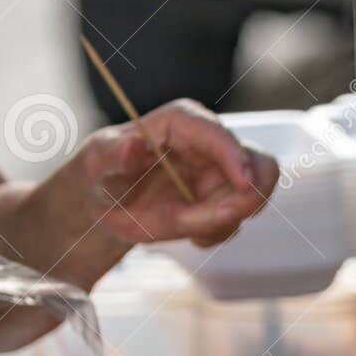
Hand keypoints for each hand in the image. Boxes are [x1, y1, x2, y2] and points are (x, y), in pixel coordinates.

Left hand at [76, 100, 279, 247]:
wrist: (107, 201)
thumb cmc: (102, 171)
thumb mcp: (99, 160)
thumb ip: (115, 154)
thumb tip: (131, 145)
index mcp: (183, 122)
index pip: (220, 136)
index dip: (237, 159)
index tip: (243, 186)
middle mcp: (211, 145)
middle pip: (257, 166)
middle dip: (247, 198)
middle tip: (212, 223)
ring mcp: (221, 174)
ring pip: (252, 199)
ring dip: (222, 222)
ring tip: (183, 226)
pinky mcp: (222, 200)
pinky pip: (236, 222)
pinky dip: (215, 233)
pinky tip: (187, 231)